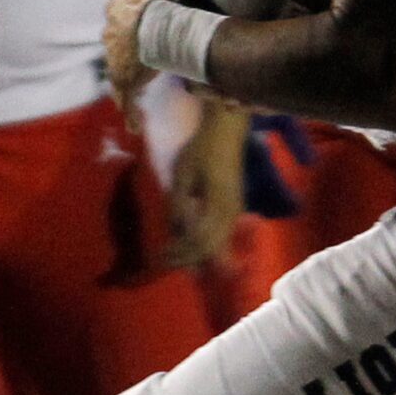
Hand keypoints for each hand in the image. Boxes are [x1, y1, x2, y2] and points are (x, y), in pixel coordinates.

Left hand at [103, 0, 186, 120]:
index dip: (136, 16)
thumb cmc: (157, 8)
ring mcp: (114, 62)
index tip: (148, 23)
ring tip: (137, 85)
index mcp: (116, 11)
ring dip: (127, 78)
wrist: (150, 39)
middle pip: (118, 40)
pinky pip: (127, 102)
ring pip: (119, 71)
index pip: (122, 10)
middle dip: (128, 47)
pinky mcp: (123, 85)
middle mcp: (109, 36)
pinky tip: (132, 124)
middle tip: (147, 54)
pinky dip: (130, 112)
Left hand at [164, 104, 246, 270]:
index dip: (180, 253)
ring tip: (175, 256)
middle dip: (187, 259)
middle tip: (164, 260)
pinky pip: (222, 238)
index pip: (200, 242)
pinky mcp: (232, 211)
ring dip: (197, 256)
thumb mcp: (184, 174)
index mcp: (218, 207)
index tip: (160, 255)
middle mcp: (230, 215)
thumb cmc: (202, 150)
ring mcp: (234, 214)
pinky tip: (189, 244)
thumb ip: (179, 204)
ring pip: (219, 247)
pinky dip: (206, 248)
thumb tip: (175, 230)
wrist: (226, 134)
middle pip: (211, 250)